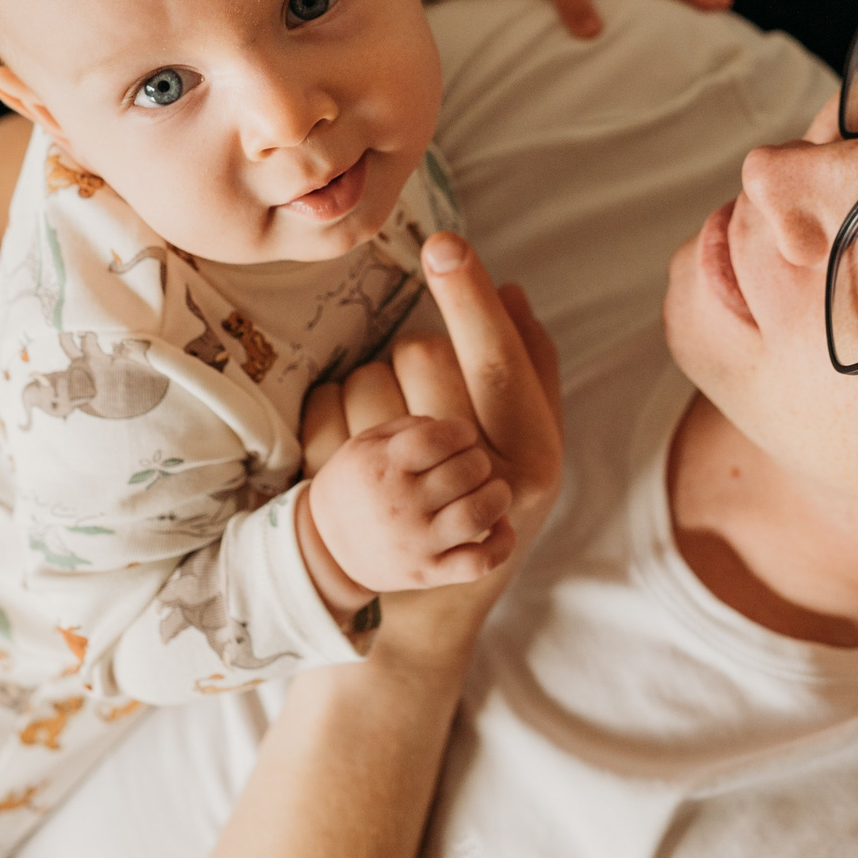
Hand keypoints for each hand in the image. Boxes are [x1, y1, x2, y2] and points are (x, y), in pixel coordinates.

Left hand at [300, 235, 563, 646]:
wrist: (427, 613)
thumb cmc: (488, 504)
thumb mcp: (533, 442)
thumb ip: (532, 365)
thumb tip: (510, 290)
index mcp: (532, 456)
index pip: (495, 361)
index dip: (468, 298)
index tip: (443, 244)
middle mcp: (476, 479)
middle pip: (424, 356)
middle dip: (417, 352)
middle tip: (426, 389)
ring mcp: (408, 493)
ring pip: (368, 376)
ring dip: (374, 380)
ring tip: (395, 423)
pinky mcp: (348, 503)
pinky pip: (324, 408)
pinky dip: (332, 405)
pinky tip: (356, 434)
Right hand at [300, 411, 512, 597]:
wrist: (325, 549)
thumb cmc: (356, 485)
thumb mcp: (365, 444)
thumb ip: (411, 428)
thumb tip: (457, 432)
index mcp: (383, 467)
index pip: (438, 439)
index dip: (461, 432)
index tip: (461, 436)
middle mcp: (401, 506)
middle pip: (466, 472)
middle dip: (479, 461)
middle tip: (471, 465)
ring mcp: (417, 543)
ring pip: (478, 514)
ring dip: (498, 495)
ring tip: (491, 489)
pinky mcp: (429, 573)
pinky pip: (480, 563)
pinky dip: (503, 543)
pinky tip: (500, 525)